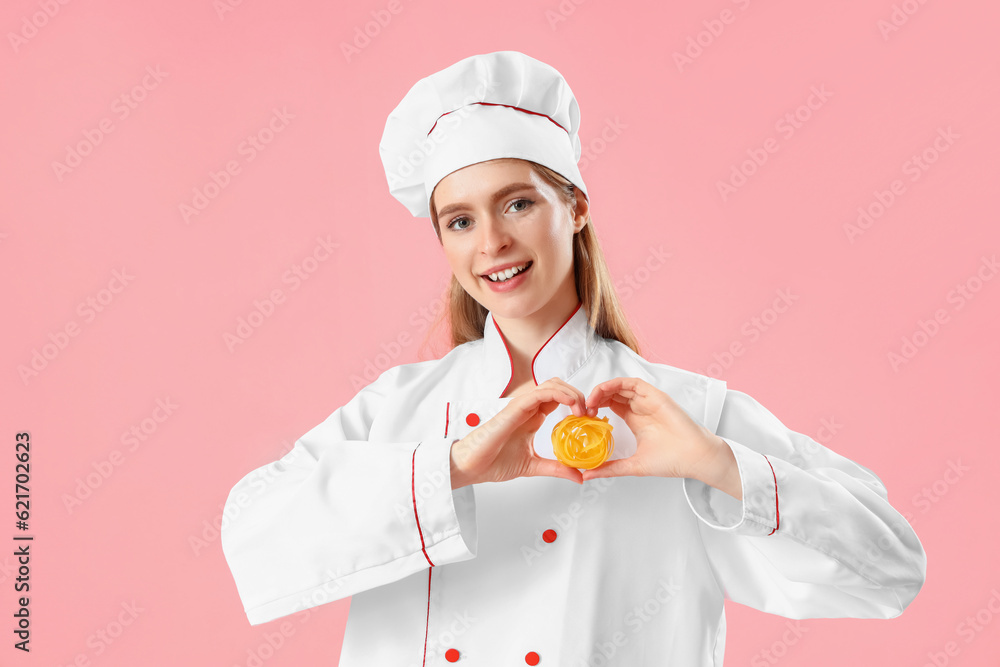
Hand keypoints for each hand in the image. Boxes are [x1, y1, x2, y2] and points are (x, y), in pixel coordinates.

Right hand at [451, 378, 586, 487]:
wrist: (470, 466)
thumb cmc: (493, 463)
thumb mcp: (533, 466)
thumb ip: (556, 468)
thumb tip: (580, 477)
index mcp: (532, 418)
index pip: (559, 399)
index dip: (577, 403)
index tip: (591, 419)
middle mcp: (528, 408)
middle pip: (559, 387)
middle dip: (578, 395)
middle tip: (591, 413)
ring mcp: (522, 406)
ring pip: (552, 385)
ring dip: (572, 393)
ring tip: (583, 410)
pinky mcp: (515, 407)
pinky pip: (540, 392)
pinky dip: (559, 394)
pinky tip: (571, 405)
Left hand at [580, 377, 734, 491]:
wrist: (695, 458)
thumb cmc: (671, 461)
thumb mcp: (632, 466)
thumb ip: (610, 468)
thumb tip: (586, 475)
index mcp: (635, 420)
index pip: (610, 405)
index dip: (595, 407)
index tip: (582, 418)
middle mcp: (640, 408)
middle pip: (612, 394)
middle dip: (595, 398)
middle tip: (583, 409)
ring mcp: (648, 400)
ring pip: (620, 386)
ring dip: (602, 390)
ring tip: (590, 401)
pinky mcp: (656, 396)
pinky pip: (633, 383)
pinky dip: (616, 384)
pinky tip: (604, 392)